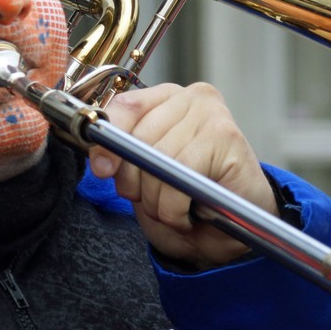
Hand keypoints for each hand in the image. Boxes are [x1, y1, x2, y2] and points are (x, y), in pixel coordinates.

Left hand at [88, 82, 271, 268]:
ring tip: (175, 209)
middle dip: (136, 183)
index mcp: (167, 98)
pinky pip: (180, 176)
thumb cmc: (186, 199)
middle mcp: (192, 97)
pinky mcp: (227, 137)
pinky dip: (175, 207)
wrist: (229, 232)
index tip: (102, 169)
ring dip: (158, 202)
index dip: (108, 141)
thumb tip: (101, 158)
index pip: (127, 106)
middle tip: (153, 202)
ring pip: (158, 163)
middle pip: (139, 139)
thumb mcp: (145, 174)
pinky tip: (189, 212)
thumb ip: (123, 156)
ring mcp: (213, 114)